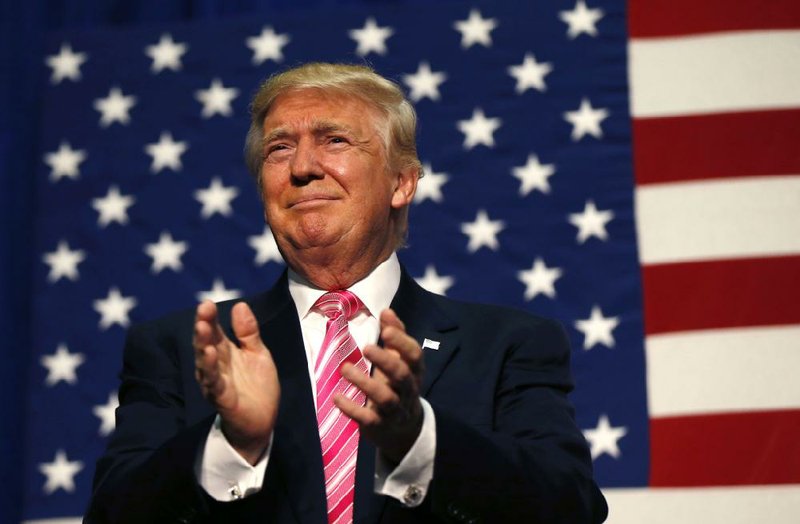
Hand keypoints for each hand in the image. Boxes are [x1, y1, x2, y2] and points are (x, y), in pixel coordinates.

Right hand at [193, 300, 279, 464]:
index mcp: (225, 352)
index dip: (210, 317)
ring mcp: (216, 382)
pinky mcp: (222, 398)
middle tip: (203, 309)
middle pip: (206, 343)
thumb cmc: (257, 385)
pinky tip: (209, 356)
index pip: (214, 331)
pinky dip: (211, 370)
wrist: (262, 420)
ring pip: (205, 362)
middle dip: (203, 327)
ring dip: (203, 345)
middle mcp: (216, 365)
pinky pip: (214, 383)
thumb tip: (240, 305)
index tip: (207, 303)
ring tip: (202, 329)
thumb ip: (249, 332)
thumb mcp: (258, 353)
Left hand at [334, 308, 423, 463]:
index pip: (414, 355)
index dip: (402, 342)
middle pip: (401, 375)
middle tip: (366, 347)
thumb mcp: (400, 361)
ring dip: (364, 383)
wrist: (404, 429)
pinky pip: (367, 418)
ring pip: (384, 397)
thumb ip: (395, 336)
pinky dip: (352, 408)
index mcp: (414, 371)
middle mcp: (408, 390)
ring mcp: (395, 409)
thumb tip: (386, 310)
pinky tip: (336, 397)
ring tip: (345, 369)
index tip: (386, 330)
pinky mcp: (380, 425)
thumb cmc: (398, 385)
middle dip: (385, 361)